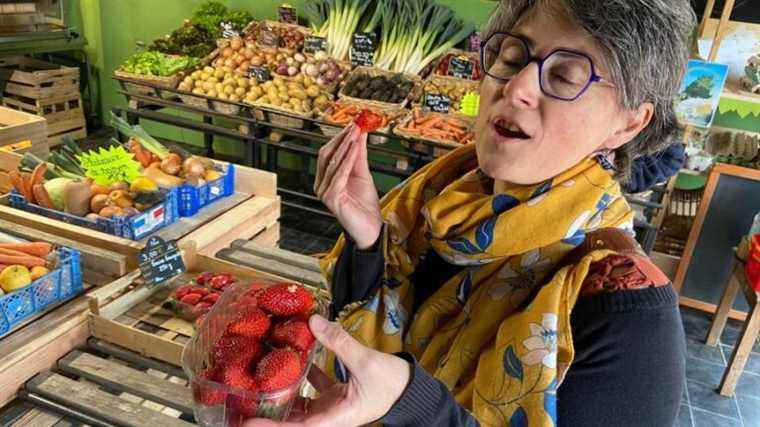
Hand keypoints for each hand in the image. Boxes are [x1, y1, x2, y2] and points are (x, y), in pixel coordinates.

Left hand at [245, 315, 410, 426]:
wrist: (411, 389)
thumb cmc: (392, 383)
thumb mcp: (365, 362)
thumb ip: (339, 341)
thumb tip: (312, 320)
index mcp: (336, 418)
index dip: (273, 426)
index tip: (249, 421)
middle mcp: (329, 416)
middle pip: (294, 421)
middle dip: (270, 414)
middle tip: (243, 403)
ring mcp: (331, 406)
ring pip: (300, 405)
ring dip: (281, 395)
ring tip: (258, 381)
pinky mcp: (335, 395)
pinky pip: (313, 388)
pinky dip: (300, 376)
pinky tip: (290, 359)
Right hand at [314, 124, 381, 248]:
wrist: (371, 228)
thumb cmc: (365, 204)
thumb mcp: (362, 174)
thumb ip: (359, 155)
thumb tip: (360, 133)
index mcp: (325, 178)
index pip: (328, 152)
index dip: (339, 137)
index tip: (353, 123)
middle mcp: (320, 185)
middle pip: (326, 155)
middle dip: (341, 138)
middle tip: (355, 125)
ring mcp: (323, 193)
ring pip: (333, 163)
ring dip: (346, 146)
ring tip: (356, 133)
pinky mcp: (331, 199)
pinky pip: (339, 175)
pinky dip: (348, 160)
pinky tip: (355, 149)